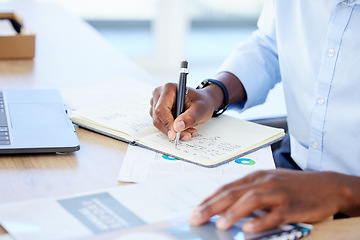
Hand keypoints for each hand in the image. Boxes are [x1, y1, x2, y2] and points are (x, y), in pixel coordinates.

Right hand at [149, 83, 217, 140]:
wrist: (202, 102)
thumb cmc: (201, 101)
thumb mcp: (200, 109)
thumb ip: (189, 117)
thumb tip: (178, 126)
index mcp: (169, 88)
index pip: (161, 109)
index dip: (167, 123)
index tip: (174, 135)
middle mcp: (160, 94)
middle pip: (158, 117)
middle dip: (172, 130)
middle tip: (187, 135)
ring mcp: (156, 103)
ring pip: (159, 123)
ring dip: (174, 131)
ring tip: (189, 131)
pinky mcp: (157, 111)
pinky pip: (161, 124)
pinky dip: (173, 130)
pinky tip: (184, 129)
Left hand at [190, 169, 355, 232]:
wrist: (326, 184)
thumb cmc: (293, 186)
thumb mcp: (268, 183)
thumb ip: (249, 193)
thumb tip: (226, 208)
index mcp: (255, 177)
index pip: (226, 187)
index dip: (209, 199)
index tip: (195, 210)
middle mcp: (264, 182)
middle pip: (233, 193)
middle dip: (212, 206)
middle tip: (196, 218)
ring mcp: (278, 193)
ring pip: (251, 200)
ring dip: (233, 213)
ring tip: (219, 225)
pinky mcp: (292, 206)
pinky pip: (275, 214)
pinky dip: (261, 222)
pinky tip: (249, 230)